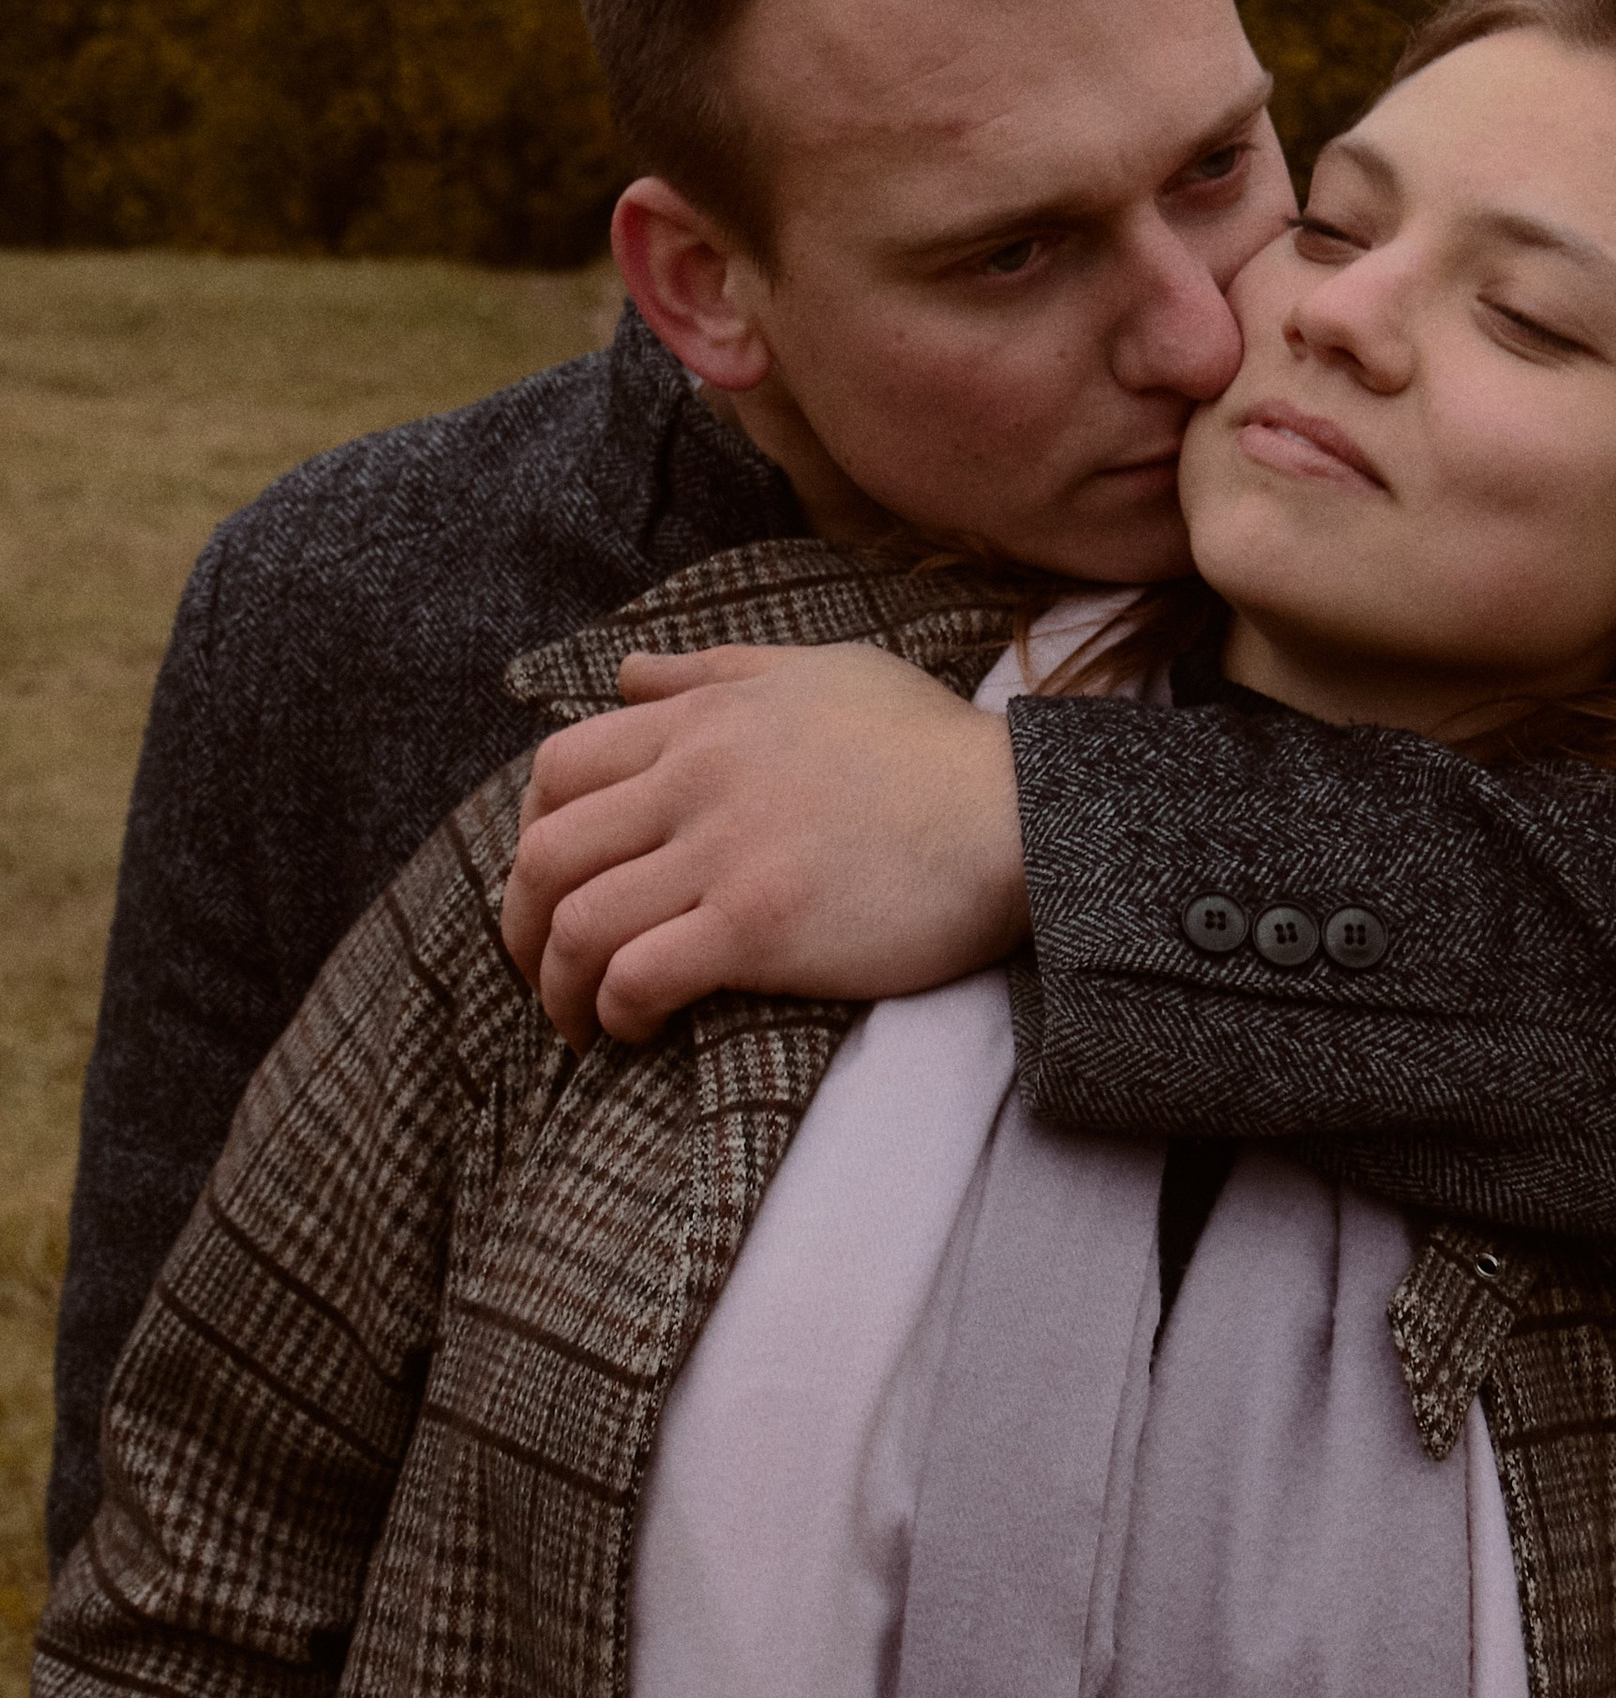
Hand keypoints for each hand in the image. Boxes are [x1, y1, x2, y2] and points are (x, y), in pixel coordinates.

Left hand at [501, 641, 1030, 1047]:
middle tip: (542, 967)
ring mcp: (726, 852)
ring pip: (578, 923)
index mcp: (706, 718)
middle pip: (547, 853)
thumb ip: (715, 669)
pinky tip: (635, 1027)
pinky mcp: (759, 926)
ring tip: (578, 1019)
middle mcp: (698, 777)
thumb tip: (626, 672)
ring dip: (556, 985)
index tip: (550, 884)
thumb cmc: (926, 744)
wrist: (1012, 813)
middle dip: (520, 923)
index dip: (531, 834)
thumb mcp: (821, 670)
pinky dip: (615, 1010)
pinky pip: (640, 975)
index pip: (559, 768)